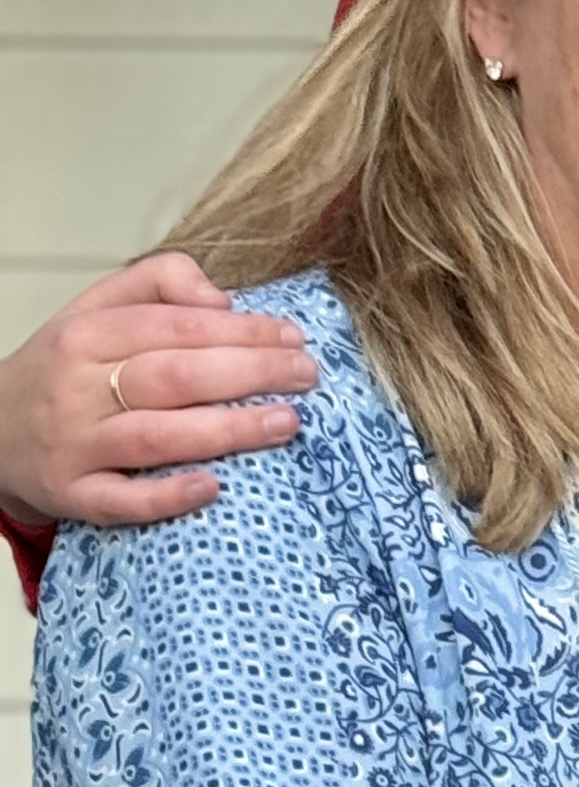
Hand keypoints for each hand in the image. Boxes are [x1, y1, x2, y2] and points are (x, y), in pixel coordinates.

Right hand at [0, 254, 315, 529]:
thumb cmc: (64, 369)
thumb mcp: (95, 309)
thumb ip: (159, 284)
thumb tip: (224, 300)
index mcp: (86, 335)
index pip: (172, 326)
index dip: (239, 330)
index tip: (291, 336)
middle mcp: (76, 388)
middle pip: (173, 376)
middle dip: (249, 373)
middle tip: (306, 375)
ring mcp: (72, 446)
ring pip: (155, 437)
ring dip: (226, 431)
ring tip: (287, 423)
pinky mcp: (71, 495)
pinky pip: (121, 502)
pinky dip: (167, 497)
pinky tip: (214, 488)